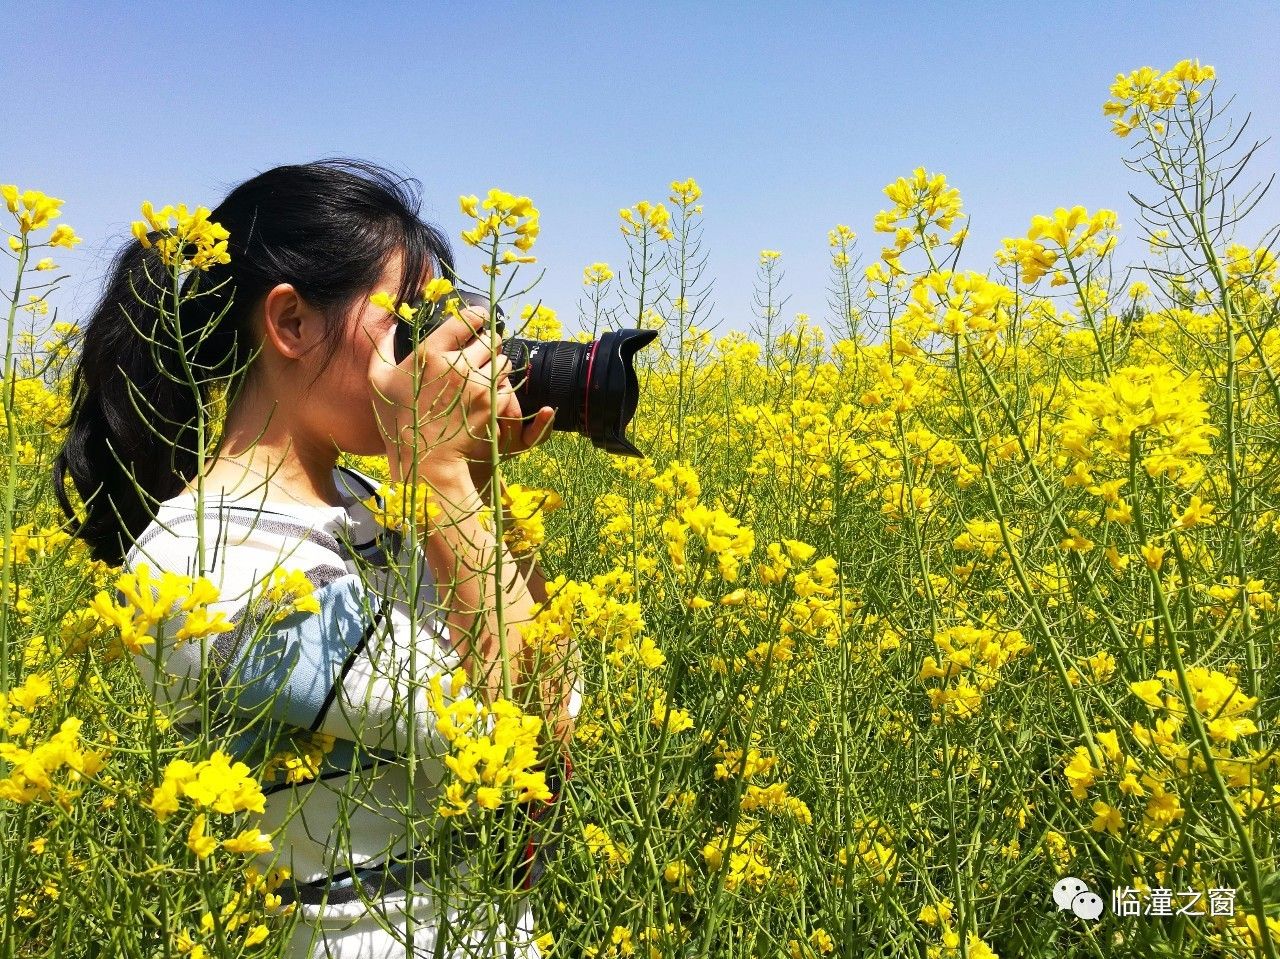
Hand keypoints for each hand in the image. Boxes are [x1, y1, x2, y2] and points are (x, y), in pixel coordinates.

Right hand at [368, 304, 519, 475]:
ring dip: (498, 363)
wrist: (425, 458)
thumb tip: (391, 324)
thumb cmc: (397, 419)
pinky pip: (507, 385)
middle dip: (489, 341)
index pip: (465, 319)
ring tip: (488, 371)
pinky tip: (491, 393)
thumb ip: (381, 348)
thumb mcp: (377, 380)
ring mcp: (477, 385)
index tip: (479, 318)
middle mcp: (457, 365)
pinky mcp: (492, 403)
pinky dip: (503, 387)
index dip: (477, 316)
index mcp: (429, 353)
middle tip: (484, 349)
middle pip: (490, 338)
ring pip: (502, 360)